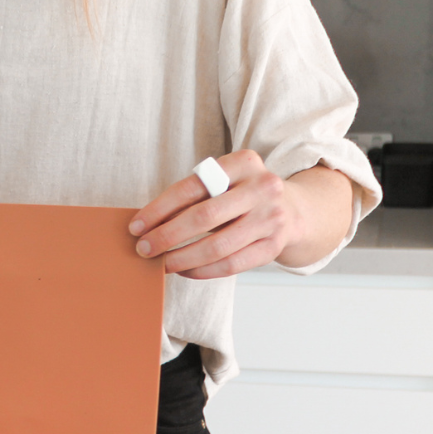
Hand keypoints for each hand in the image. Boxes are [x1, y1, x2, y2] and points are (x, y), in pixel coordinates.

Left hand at [128, 150, 352, 278]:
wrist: (296, 210)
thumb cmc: (246, 195)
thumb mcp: (228, 181)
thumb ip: (198, 194)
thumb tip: (149, 223)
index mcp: (244, 163)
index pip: (192, 186)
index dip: (160, 209)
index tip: (137, 225)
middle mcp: (262, 188)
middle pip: (204, 217)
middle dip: (167, 236)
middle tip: (144, 248)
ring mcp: (271, 218)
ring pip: (216, 246)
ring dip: (182, 258)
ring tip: (162, 263)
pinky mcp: (273, 246)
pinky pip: (230, 265)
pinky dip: (202, 270)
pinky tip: (185, 270)